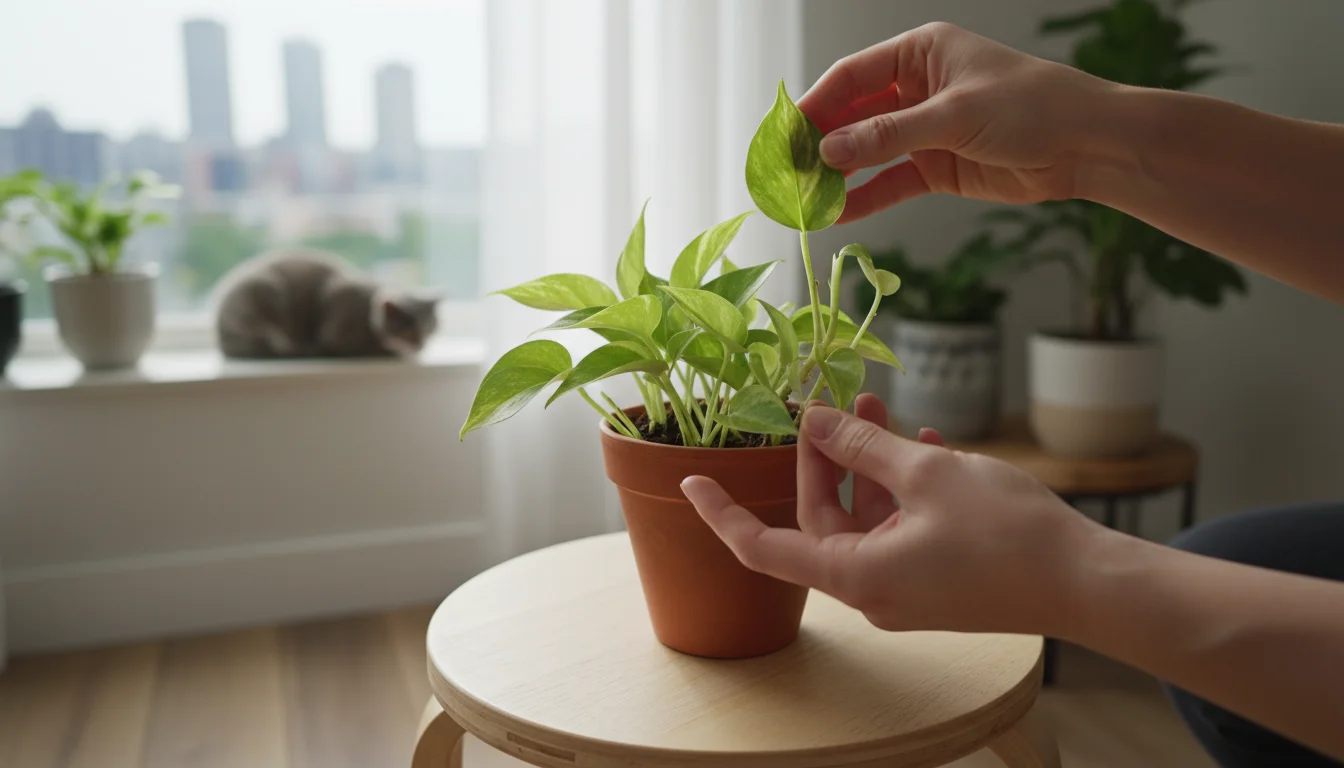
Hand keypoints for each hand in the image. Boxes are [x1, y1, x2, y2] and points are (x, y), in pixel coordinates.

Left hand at [681, 394, 1103, 636]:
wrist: (1088, 581)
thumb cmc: (1008, 532)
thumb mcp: (927, 473)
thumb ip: (864, 447)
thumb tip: (818, 421)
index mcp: (855, 576)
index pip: (762, 548)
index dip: (721, 514)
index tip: (691, 481)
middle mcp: (871, 591)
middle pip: (821, 520)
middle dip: (824, 458)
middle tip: (832, 406)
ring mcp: (904, 589)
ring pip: (866, 519)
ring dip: (869, 465)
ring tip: (881, 410)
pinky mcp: (935, 580)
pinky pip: (900, 529)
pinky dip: (903, 489)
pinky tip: (929, 444)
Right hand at [799, 22, 1118, 221]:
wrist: (1087, 145)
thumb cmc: (1031, 108)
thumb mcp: (953, 116)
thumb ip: (888, 135)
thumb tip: (829, 152)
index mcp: (919, 54)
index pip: (850, 77)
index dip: (815, 107)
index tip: (785, 137)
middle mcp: (916, 88)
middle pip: (852, 115)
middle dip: (821, 144)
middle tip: (787, 174)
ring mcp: (924, 130)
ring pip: (867, 152)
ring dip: (838, 175)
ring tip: (806, 199)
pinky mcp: (936, 167)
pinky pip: (890, 182)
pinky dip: (866, 197)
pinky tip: (839, 214)